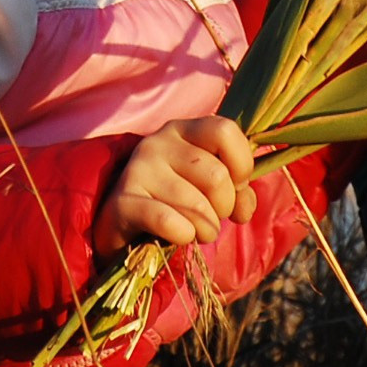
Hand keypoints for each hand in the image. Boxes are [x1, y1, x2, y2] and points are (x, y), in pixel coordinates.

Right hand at [94, 117, 257, 252]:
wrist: (122, 225)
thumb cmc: (174, 200)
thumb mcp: (208, 187)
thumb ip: (237, 190)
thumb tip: (244, 208)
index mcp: (182, 130)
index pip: (224, 131)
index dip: (241, 165)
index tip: (236, 186)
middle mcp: (157, 143)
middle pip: (216, 176)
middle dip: (225, 206)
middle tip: (213, 216)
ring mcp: (137, 170)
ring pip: (197, 204)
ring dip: (207, 228)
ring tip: (198, 231)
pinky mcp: (123, 202)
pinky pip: (168, 221)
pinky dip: (185, 235)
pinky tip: (180, 236)